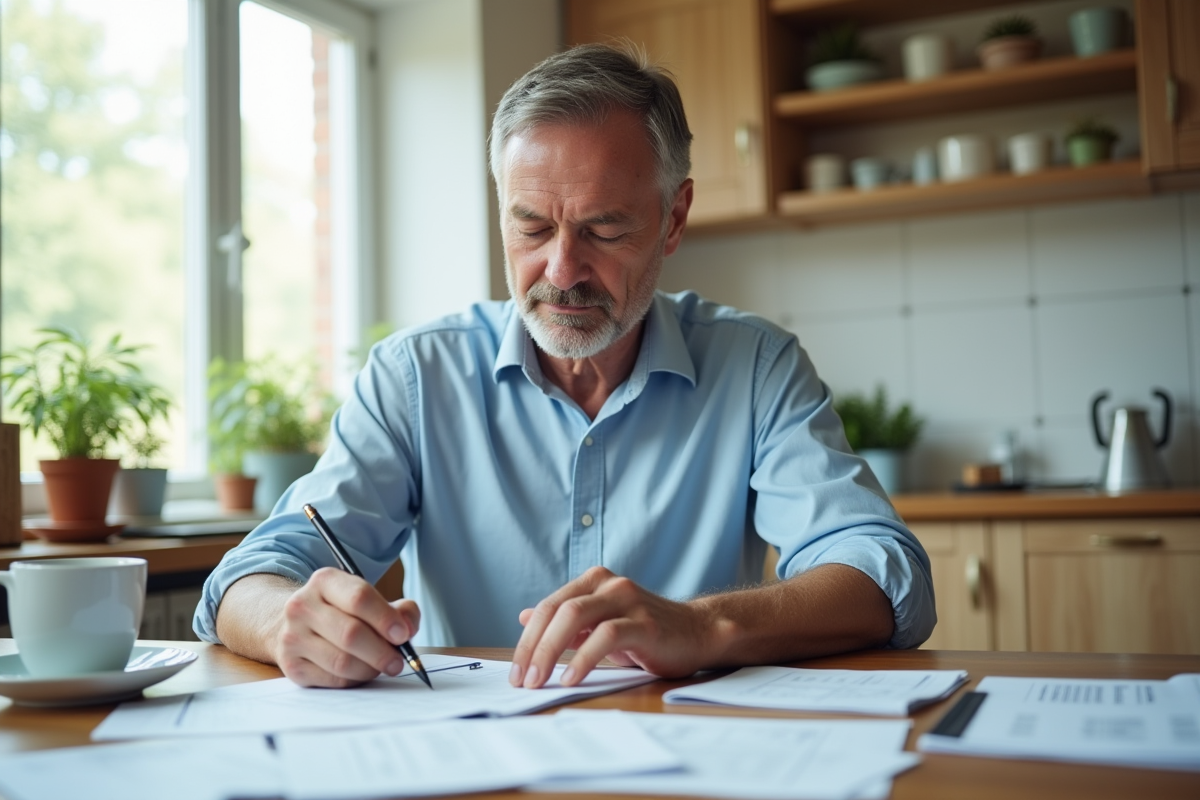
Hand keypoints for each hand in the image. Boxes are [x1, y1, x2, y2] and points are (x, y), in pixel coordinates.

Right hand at [272, 567, 421, 687]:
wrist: (298, 624)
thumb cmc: (343, 612)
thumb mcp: (370, 599)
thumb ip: (400, 610)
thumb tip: (408, 629)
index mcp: (325, 581)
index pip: (359, 598)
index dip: (385, 618)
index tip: (402, 635)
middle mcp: (302, 606)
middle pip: (351, 633)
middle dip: (381, 651)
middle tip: (398, 661)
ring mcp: (292, 637)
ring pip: (342, 661)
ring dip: (370, 669)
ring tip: (381, 667)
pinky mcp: (291, 666)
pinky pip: (332, 679)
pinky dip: (354, 680)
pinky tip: (361, 672)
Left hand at [508, 566, 717, 688]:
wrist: (697, 634)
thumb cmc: (646, 633)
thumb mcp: (600, 625)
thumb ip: (566, 623)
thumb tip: (524, 618)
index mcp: (593, 582)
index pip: (548, 607)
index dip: (527, 639)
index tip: (516, 670)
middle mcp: (608, 584)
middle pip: (556, 610)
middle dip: (533, 647)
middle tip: (522, 679)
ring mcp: (627, 600)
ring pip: (575, 617)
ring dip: (550, 651)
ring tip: (539, 681)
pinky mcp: (645, 623)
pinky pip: (606, 636)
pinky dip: (583, 658)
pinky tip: (571, 678)